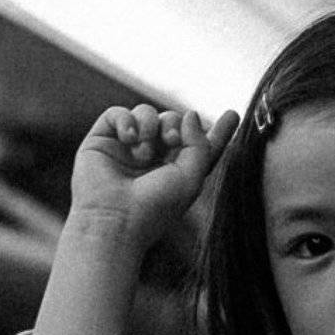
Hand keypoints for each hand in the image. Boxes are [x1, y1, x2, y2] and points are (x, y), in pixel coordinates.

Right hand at [68, 103, 238, 251]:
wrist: (114, 221)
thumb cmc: (155, 207)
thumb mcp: (191, 178)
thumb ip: (200, 144)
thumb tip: (190, 113)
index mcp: (176, 169)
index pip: (198, 144)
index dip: (216, 130)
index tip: (232, 114)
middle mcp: (153, 157)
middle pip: (172, 121)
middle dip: (175, 125)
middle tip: (172, 139)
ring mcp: (126, 148)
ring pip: (146, 113)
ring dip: (151, 125)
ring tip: (145, 151)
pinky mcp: (102, 141)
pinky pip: (117, 113)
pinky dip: (126, 120)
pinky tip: (130, 139)